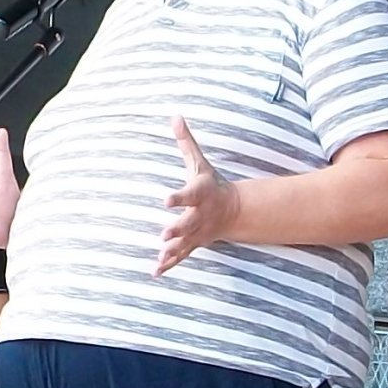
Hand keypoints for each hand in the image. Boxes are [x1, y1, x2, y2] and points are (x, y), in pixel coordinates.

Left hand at [156, 116, 241, 275]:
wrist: (233, 210)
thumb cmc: (210, 183)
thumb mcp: (200, 162)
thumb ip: (186, 142)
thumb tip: (175, 116)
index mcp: (200, 193)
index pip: (189, 194)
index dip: (177, 197)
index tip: (165, 200)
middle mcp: (200, 214)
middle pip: (188, 223)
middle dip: (176, 230)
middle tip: (163, 235)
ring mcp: (198, 232)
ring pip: (185, 243)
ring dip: (172, 251)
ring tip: (159, 257)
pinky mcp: (194, 244)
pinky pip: (181, 255)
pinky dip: (169, 264)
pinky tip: (155, 271)